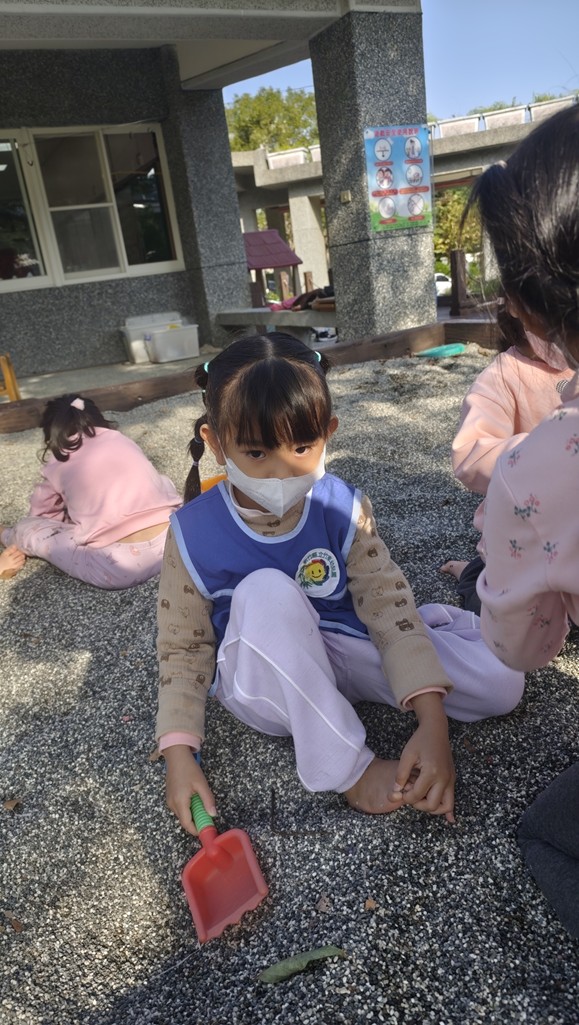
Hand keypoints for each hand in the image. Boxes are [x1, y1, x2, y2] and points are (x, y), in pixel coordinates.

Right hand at [163, 745, 216, 835]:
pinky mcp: (169, 796)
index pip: (187, 824)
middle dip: (196, 821)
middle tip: (207, 814)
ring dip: (192, 814)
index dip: (197, 830)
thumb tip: (213, 815)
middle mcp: (172, 804)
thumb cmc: (189, 769)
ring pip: (181, 814)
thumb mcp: (201, 784)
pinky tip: (193, 798)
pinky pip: (179, 808)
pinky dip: (187, 807)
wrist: (176, 756)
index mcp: (180, 802)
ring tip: (201, 803)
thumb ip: (207, 800)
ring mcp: (169, 800)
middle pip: (184, 820)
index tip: (207, 829)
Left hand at [388, 695, 455, 822]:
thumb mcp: (407, 755)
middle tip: (410, 794)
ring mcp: (450, 780)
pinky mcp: (452, 779)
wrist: (436, 730)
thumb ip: (400, 775)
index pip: (417, 795)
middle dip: (418, 804)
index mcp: (432, 772)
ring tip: (420, 799)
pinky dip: (449, 809)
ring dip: (432, 808)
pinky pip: (452, 799)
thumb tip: (395, 792)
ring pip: (445, 806)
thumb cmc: (420, 740)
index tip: (400, 789)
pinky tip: (450, 820)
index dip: (406, 796)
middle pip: (432, 805)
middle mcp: (444, 778)